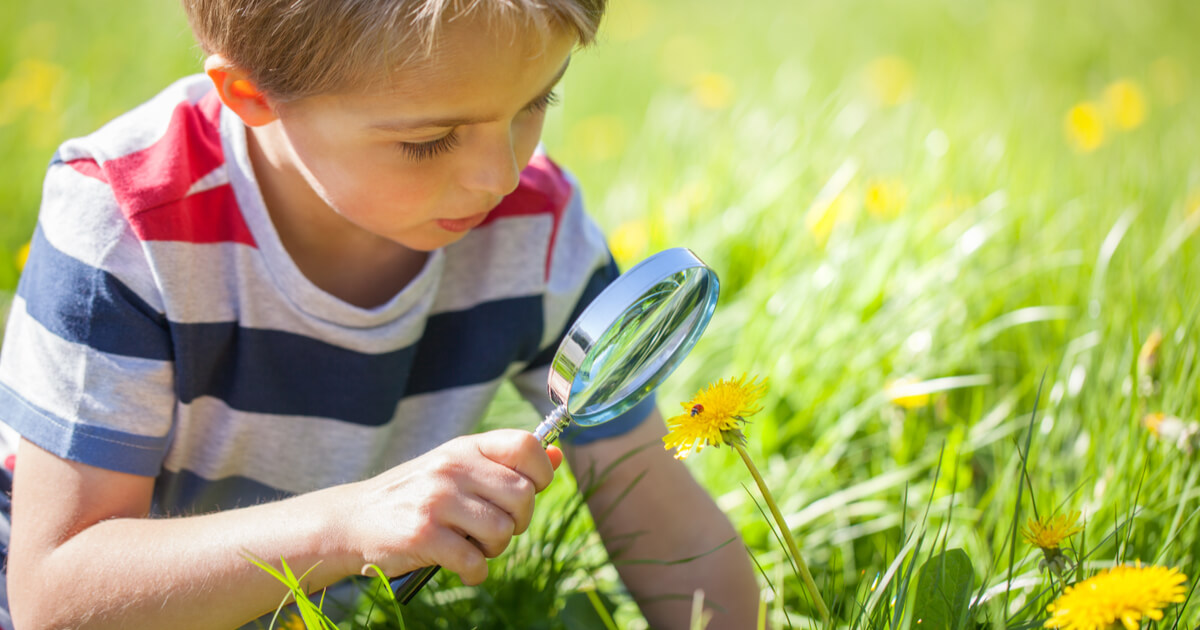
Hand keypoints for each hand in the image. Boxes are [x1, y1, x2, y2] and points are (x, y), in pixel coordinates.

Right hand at [335, 430, 562, 584]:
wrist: (351, 520)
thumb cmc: (415, 496)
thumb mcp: (457, 468)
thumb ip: (505, 464)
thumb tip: (558, 456)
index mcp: (465, 447)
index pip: (526, 445)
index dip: (541, 472)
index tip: (527, 492)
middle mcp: (452, 468)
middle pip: (523, 495)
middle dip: (518, 522)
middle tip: (494, 529)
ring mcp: (437, 500)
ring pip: (503, 531)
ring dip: (493, 549)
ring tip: (471, 545)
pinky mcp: (423, 535)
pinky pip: (476, 563)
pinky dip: (475, 573)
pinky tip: (461, 567)